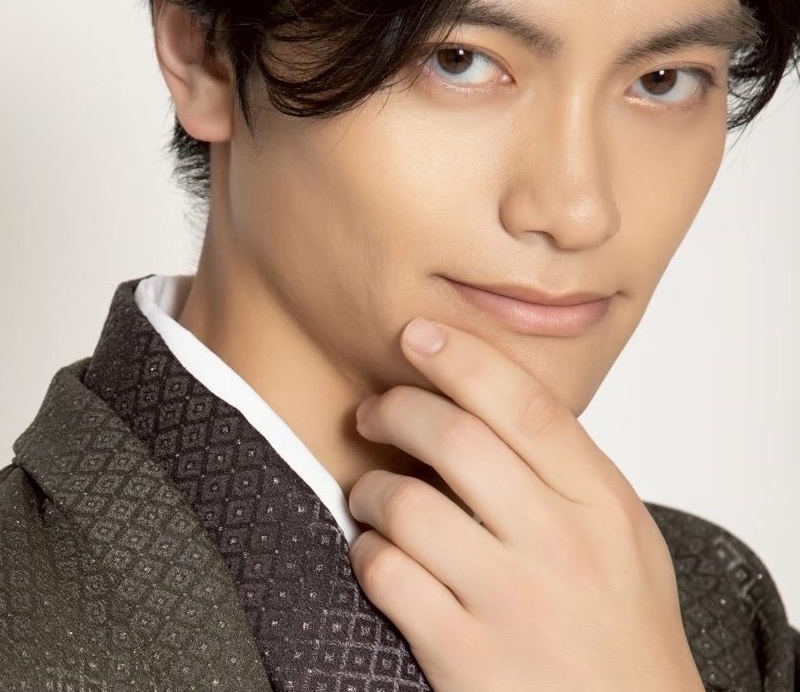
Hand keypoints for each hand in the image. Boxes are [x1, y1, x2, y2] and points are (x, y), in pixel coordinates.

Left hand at [347, 318, 703, 691]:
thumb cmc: (617, 628)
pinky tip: (379, 554)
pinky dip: (366, 552)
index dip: (461, 357)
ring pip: (404, 502)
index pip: (526, 405)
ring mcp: (510, 602)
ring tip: (372, 496)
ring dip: (369, 487)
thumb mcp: (622, 537)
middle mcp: (560, 547)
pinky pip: (383, 571)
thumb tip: (483, 392)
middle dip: (394, 407)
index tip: (417, 334)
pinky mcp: (461, 654)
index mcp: (603, 507)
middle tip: (373, 411)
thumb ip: (566, 470)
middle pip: (454, 438)